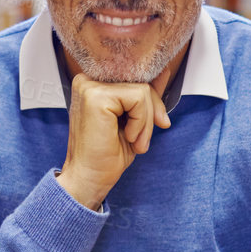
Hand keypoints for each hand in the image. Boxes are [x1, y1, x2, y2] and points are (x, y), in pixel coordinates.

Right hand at [56, 74, 170, 209]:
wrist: (89, 179)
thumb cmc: (107, 155)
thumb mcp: (133, 120)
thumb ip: (144, 95)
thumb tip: (163, 72)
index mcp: (93, 84)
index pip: (135, 78)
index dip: (151, 101)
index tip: (157, 122)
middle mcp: (87, 80)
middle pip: (140, 82)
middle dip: (152, 113)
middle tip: (142, 141)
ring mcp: (90, 86)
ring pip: (142, 91)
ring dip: (146, 122)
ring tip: (134, 142)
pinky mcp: (97, 96)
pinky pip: (138, 98)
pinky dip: (141, 123)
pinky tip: (127, 137)